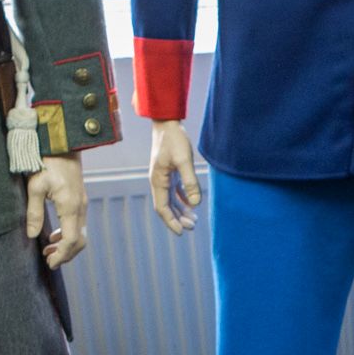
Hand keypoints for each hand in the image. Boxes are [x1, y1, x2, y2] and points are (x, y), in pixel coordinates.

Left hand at [28, 153, 87, 268]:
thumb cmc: (46, 162)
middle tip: (48, 261)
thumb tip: (32, 235)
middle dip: (65, 255)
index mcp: (70, 206)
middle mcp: (80, 207)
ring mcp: (82, 204)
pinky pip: (78, 225)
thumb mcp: (35, 186)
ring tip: (48, 251)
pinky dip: (68, 235)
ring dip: (66, 246)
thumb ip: (34, 213)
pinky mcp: (79, 200)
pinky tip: (53, 236)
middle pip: (80, 241)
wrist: (62, 142)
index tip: (50, 264)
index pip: (71, 240)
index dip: (62, 255)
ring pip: (80, 234)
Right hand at [148, 120, 199, 234]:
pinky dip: (181, 199)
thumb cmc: (174, 140)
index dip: (171, 221)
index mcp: (158, 181)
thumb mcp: (184, 161)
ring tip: (193, 219)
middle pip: (166, 206)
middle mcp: (158, 181)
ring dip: (180, 210)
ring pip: (170, 200)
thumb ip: (190, 182)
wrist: (167, 122)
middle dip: (177, 219)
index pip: (162, 208)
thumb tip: (195, 203)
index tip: (182, 232)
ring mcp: (163, 177)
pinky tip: (191, 204)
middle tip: (192, 227)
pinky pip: (174, 191)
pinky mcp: (169, 171)